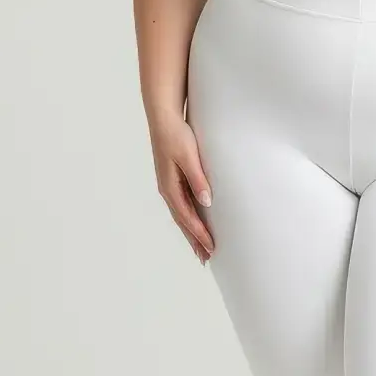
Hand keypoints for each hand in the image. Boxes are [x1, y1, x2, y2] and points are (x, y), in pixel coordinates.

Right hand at [150, 115, 214, 263]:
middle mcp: (167, 189)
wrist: (164, 117)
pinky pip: (181, 204)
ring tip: (201, 248)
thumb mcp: (189, 156)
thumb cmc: (176, 135)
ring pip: (181, 214)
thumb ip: (197, 178)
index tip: (211, 248)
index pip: (187, 216)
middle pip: (182, 221)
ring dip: (191, 232)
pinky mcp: (173, 178)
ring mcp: (169, 184)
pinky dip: (189, 218)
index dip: (199, 233)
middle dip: (194, 240)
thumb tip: (206, 201)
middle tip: (206, 258)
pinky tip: (195, 222)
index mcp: (170, 186)